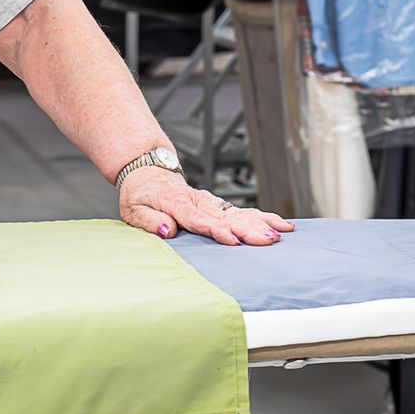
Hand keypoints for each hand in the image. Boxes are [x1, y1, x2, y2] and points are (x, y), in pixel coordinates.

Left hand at [119, 167, 293, 246]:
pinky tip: (281, 224)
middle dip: (249, 229)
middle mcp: (199, 201)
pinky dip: (263, 217)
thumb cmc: (140, 195)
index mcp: (176, 202)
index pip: (198, 218)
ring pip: (239, 212)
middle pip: (226, 217)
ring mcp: (211, 202)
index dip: (216, 230)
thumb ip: (151, 221)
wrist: (148, 173)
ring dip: (261, 223)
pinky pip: (243, 211)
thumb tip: (169, 231)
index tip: (232, 240)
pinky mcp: (218, 204)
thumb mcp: (133, 209)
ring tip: (281, 233)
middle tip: (268, 240)